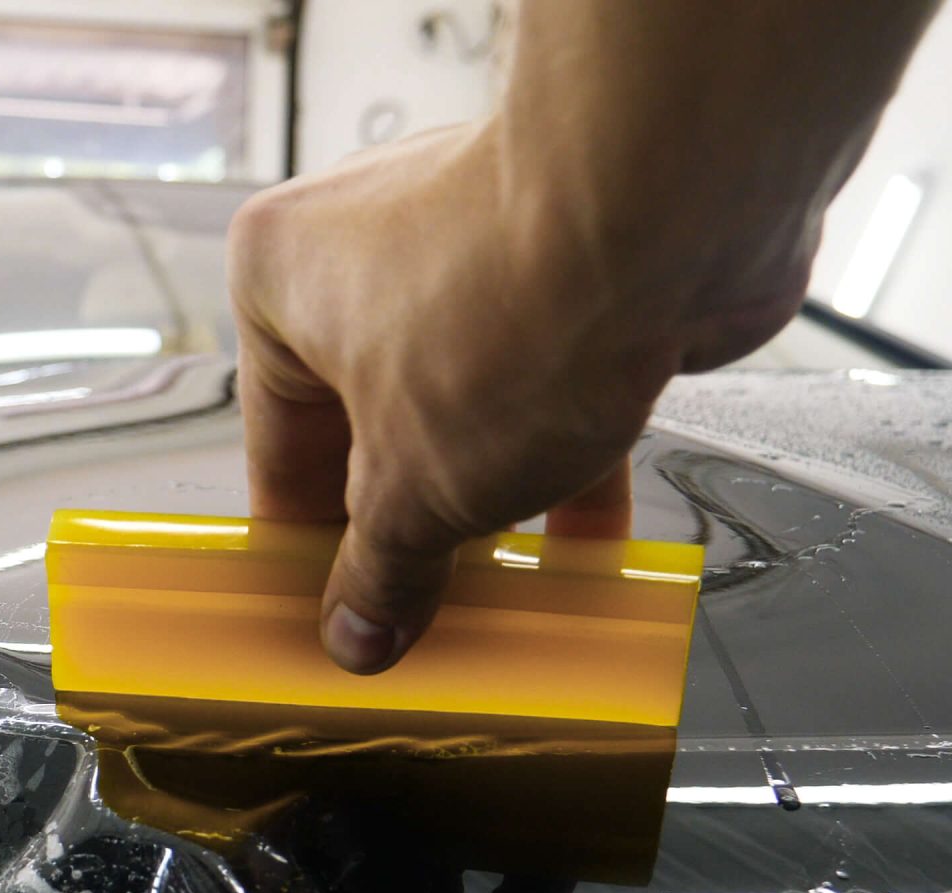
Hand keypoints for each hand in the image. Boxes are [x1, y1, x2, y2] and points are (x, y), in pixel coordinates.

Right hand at [230, 121, 805, 674]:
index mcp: (282, 280)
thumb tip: (358, 631)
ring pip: (468, 413)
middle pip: (375, 432)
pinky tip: (590, 550)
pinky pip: (550, 387)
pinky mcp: (572, 262)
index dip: (308, 550)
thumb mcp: (415, 489)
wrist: (672, 201)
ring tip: (512, 605)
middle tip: (426, 625)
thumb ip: (381, 571)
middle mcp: (368, 248)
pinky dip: (566, 464)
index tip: (334, 619)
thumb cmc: (508, 304)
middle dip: (413, 533)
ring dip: (493, 511)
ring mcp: (474, 249)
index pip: (279, 449)